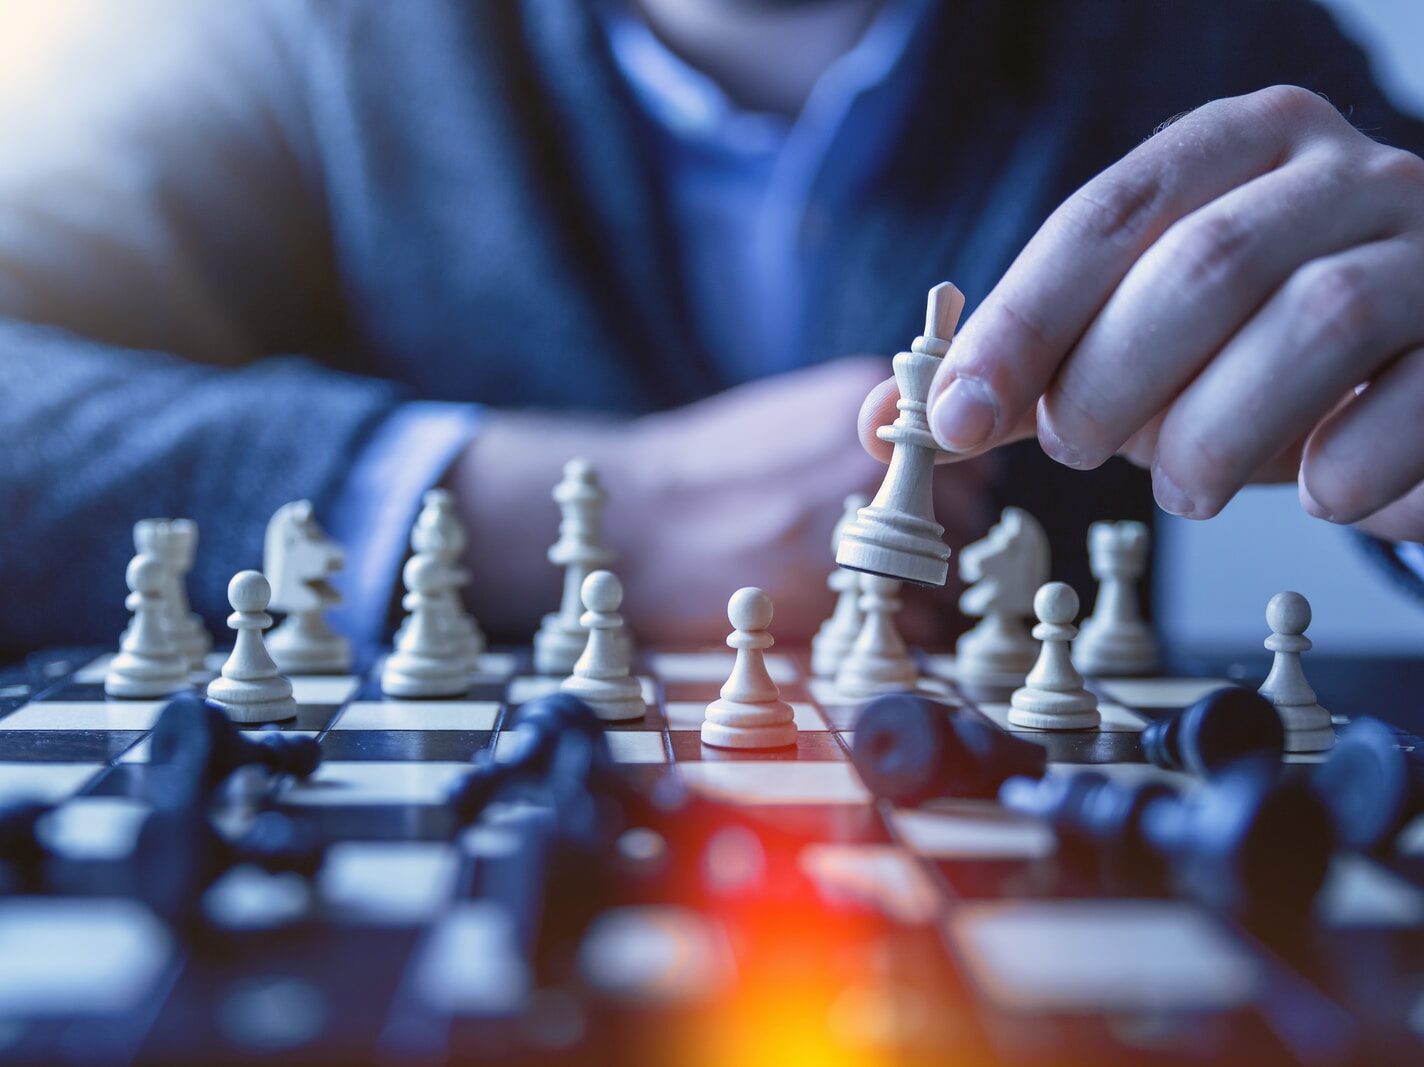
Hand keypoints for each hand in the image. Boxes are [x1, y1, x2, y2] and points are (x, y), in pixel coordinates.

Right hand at [451, 357, 988, 643]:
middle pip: (967, 514)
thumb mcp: (793, 415)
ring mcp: (858, 526)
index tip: (927, 507)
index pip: (970, 452)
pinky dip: (903, 633)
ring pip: (946, 575)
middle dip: (939, 541)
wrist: (636, 519)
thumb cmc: (708, 471)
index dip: (953, 488)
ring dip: (924, 591)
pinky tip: (856, 618)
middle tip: (892, 557)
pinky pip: (916, 625)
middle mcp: (873, 460)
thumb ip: (867, 430)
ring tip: (871, 591)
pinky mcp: (837, 594)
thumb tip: (932, 456)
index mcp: (865, 405)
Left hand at [862, 86, 1423, 541]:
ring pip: (1315, 320)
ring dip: (1216, 434)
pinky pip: (1413, 404)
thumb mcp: (1134, 347)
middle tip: (1081, 448)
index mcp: (1236, 151)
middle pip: (1205, 262)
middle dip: (1113, 380)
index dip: (1021, 322)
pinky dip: (1342, 469)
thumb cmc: (1258, 355)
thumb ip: (1024, 375)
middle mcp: (1341, 176)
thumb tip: (886, 420)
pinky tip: (1312, 491)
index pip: (1106, 217)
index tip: (955, 418)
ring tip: (1181, 487)